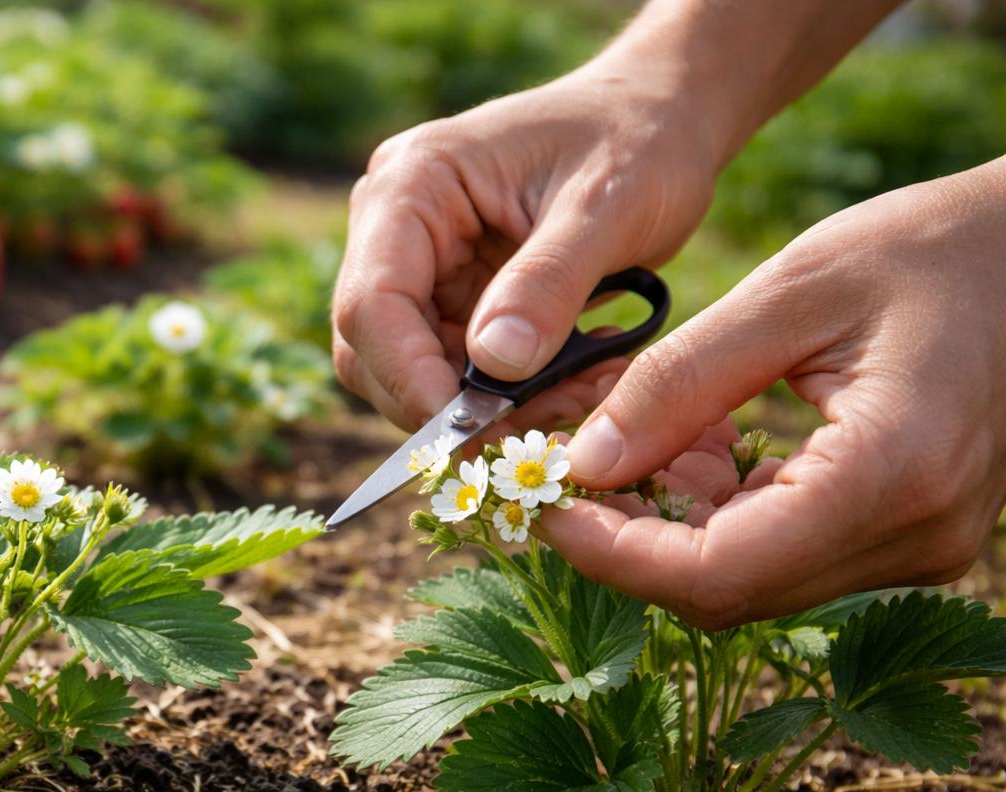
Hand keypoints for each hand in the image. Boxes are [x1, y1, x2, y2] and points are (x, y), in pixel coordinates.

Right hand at [331, 65, 718, 434]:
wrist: (660, 120)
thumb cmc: (638, 141)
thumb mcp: (606, 207)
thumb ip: (548, 283)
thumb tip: (493, 368)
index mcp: (412, 185)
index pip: (371, 302)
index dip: (407, 376)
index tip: (467, 430)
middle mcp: (394, 228)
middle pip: (374, 350)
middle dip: (446, 403)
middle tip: (532, 432)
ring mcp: (419, 267)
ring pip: (412, 373)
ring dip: (486, 408)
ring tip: (574, 397)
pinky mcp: (452, 300)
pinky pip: (458, 373)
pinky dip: (511, 396)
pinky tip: (573, 382)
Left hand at [543, 160, 1005, 627]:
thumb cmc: (926, 251)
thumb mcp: (789, 292)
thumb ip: (679, 384)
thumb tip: (583, 464)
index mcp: (889, 476)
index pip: (716, 573)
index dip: (612, 555)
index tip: (544, 507)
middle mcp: (912, 537)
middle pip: (725, 592)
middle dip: (628, 543)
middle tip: (565, 474)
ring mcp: (916, 547)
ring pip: (747, 579)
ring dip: (670, 526)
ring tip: (641, 437)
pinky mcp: (905, 536)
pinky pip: (782, 553)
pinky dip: (719, 513)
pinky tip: (700, 444)